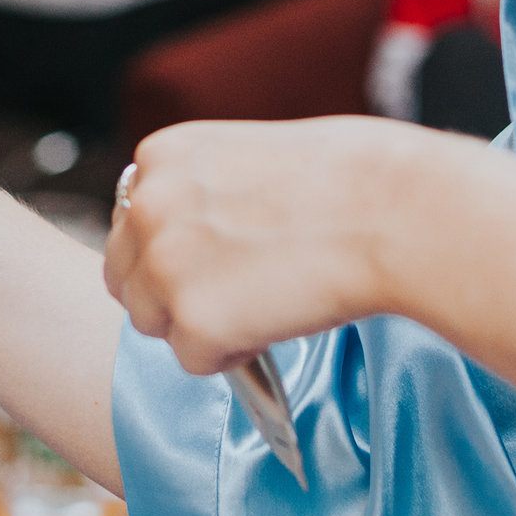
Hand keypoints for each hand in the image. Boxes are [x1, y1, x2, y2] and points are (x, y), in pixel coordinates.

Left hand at [103, 116, 416, 375]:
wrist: (390, 208)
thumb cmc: (345, 178)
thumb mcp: (247, 156)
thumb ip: (201, 191)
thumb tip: (189, 239)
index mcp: (159, 155)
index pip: (131, 223)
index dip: (173, 250)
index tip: (215, 257)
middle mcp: (146, 204)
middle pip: (126, 277)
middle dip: (170, 294)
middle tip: (235, 294)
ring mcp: (164, 264)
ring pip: (153, 323)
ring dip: (200, 325)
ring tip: (265, 300)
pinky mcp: (192, 320)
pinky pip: (194, 360)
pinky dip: (235, 354)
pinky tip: (278, 318)